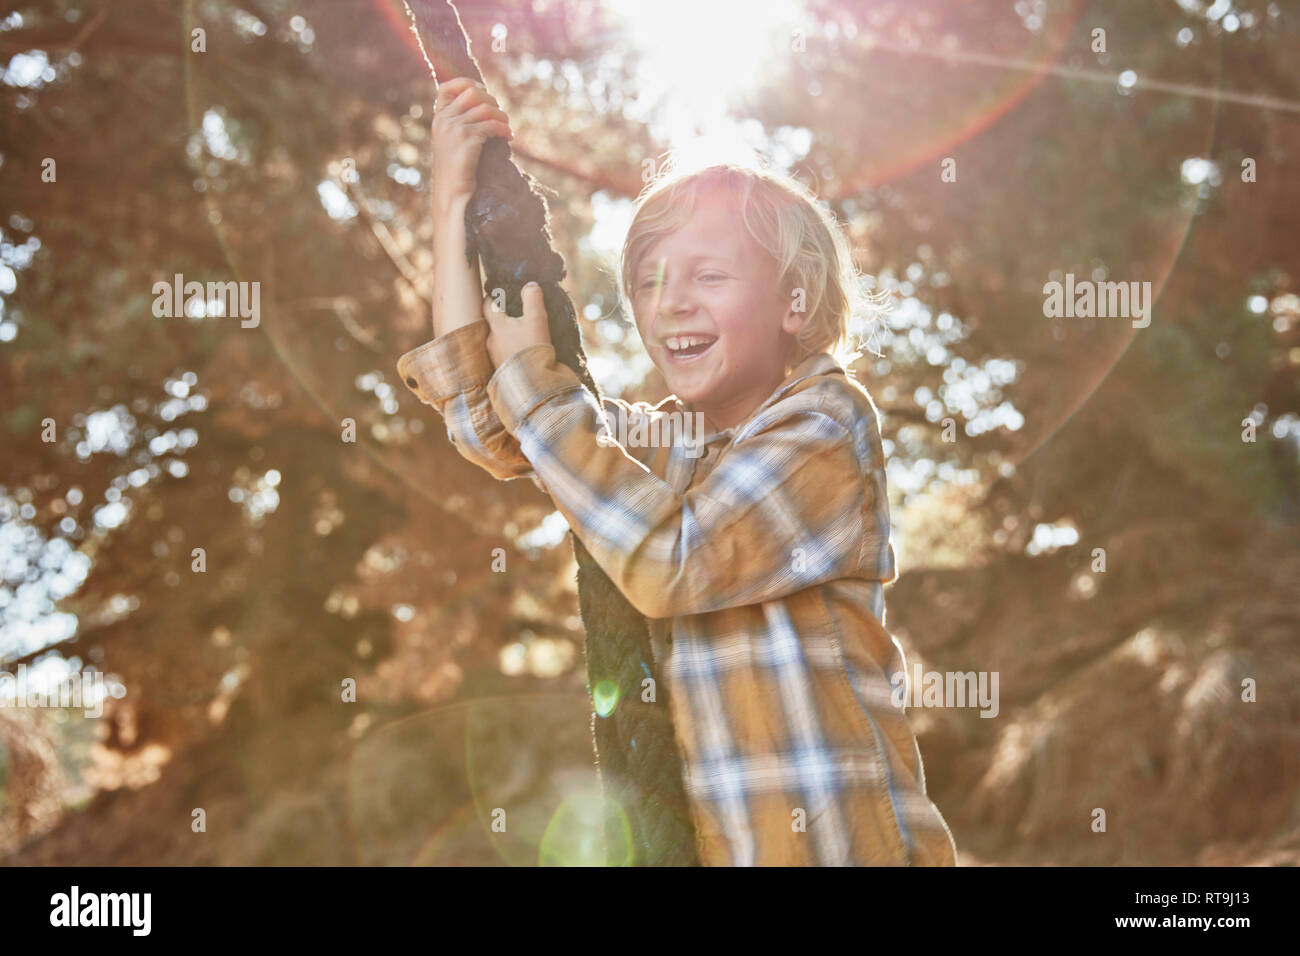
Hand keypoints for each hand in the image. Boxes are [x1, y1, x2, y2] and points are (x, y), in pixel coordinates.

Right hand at [432, 77, 511, 206]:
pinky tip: (509, 136)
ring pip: (485, 108)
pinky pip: (492, 125)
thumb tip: (484, 106)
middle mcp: (444, 120)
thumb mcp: (452, 143)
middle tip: (500, 115)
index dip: (468, 83)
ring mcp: (454, 128)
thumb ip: (460, 123)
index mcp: (438, 118)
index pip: (448, 87)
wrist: (452, 194)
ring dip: (502, 116)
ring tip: (507, 127)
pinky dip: (504, 129)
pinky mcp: (467, 139)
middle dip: (491, 100)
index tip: (484, 92)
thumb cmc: (457, 171)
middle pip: (472, 93)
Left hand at [484, 282, 551, 368]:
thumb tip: (530, 285)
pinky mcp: (501, 370)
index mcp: (497, 325)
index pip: (488, 305)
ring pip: (498, 340)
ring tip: (521, 333)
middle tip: (514, 313)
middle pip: (493, 323)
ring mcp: (494, 357)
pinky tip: (522, 351)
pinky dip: (510, 349)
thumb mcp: (536, 320)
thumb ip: (533, 299)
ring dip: (507, 335)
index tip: (499, 292)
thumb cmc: (531, 349)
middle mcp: (491, 341)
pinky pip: (503, 354)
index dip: (493, 296)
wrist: (530, 386)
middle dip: (502, 318)